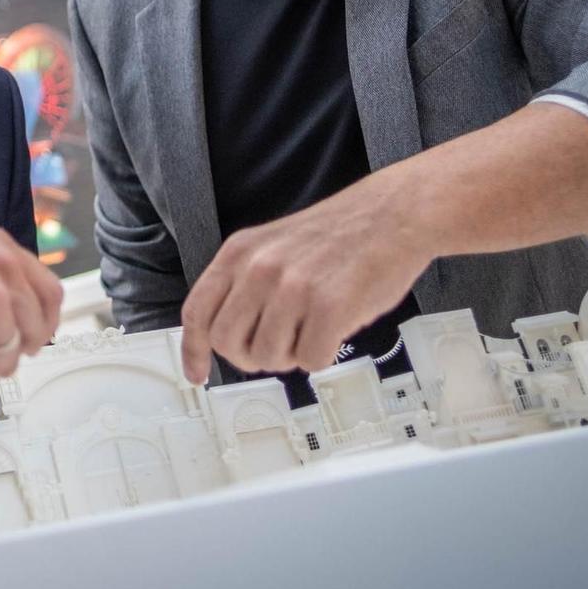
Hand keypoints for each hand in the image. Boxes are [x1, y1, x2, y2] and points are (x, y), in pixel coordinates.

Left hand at [178, 170, 429, 384]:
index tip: (197, 374)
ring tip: (312, 328)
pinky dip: (323, 355)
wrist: (394, 215)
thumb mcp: (273, 245)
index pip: (197, 312)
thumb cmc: (340, 234)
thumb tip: (229, 335)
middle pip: (229, 344)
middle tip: (278, 346)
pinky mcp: (330, 307)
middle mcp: (259, 269)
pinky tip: (334, 329)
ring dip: (291, 355)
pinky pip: (310, 361)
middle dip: (251, 356)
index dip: (193, 350)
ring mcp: (293, 288)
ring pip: (268, 358)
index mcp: (240, 253)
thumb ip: (245, 283)